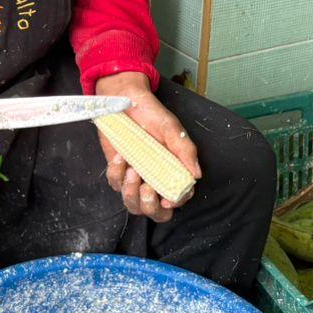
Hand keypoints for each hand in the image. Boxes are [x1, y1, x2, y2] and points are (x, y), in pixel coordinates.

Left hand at [95, 72, 199, 222]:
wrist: (123, 101)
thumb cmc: (151, 113)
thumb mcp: (171, 129)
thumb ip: (185, 151)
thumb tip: (196, 174)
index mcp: (173, 169)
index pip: (178, 196)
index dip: (175, 203)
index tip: (167, 199)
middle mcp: (155, 178)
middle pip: (154, 211)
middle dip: (150, 206)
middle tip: (146, 189)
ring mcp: (135, 177)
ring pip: (133, 204)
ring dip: (131, 192)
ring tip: (132, 169)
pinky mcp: (118, 172)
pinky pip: (115, 185)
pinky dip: (116, 174)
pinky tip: (121, 157)